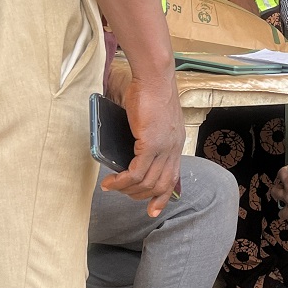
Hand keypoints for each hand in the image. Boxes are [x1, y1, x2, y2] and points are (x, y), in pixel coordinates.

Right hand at [101, 72, 184, 216]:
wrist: (154, 78)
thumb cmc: (150, 92)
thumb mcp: (153, 119)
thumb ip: (147, 136)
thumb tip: (130, 150)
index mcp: (176, 144)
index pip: (172, 178)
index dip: (162, 198)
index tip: (152, 210)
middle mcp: (173, 149)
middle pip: (159, 185)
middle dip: (138, 195)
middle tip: (121, 192)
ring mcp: (164, 148)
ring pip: (146, 182)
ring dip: (126, 189)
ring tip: (111, 186)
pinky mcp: (151, 143)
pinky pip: (136, 172)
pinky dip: (122, 180)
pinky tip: (111, 181)